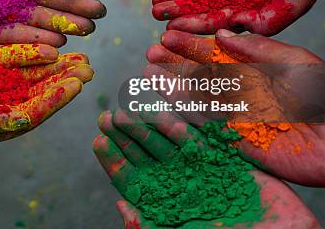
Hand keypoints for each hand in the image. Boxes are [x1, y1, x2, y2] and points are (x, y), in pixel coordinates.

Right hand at [0, 38, 92, 149]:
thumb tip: (22, 121)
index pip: (29, 114)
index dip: (55, 100)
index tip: (77, 85)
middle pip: (36, 94)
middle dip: (62, 82)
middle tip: (88, 68)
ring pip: (28, 75)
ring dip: (53, 67)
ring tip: (80, 57)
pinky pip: (9, 57)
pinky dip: (30, 52)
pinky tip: (51, 45)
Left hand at [93, 110, 318, 227]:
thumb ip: (152, 226)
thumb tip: (121, 208)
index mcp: (168, 203)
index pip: (133, 180)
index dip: (115, 160)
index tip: (98, 141)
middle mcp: (181, 182)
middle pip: (146, 154)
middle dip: (126, 134)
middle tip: (107, 115)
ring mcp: (202, 168)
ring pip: (170, 139)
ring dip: (148, 122)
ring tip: (130, 106)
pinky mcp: (225, 156)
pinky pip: (202, 134)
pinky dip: (186, 120)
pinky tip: (169, 106)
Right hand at [146, 29, 324, 192]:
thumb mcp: (295, 61)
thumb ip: (257, 49)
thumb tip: (221, 34)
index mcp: (255, 68)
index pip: (217, 53)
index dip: (192, 44)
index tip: (168, 33)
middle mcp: (242, 90)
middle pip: (201, 74)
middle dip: (176, 63)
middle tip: (150, 51)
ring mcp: (236, 114)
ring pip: (198, 97)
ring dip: (173, 85)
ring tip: (148, 72)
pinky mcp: (235, 139)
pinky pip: (205, 123)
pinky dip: (184, 111)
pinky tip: (166, 98)